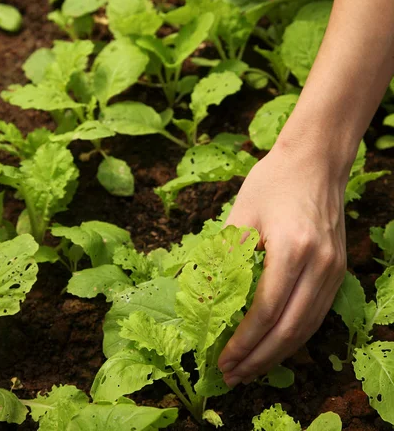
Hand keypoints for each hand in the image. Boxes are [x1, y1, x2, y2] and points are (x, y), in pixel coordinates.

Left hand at [218, 142, 347, 386]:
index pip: (265, 311)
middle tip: (232, 376)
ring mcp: (334, 270)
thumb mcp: (241, 213)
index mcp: (292, 248)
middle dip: (259, 359)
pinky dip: (294, 335)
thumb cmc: (274, 182)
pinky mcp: (338, 270)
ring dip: (278, 354)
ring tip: (251, 369)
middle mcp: (319, 265)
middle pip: (289, 329)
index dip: (243, 342)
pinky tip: (274, 344)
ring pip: (307, 328)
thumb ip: (223, 256)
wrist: (315, 162)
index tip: (222, 359)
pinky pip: (316, 313)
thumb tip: (200, 294)